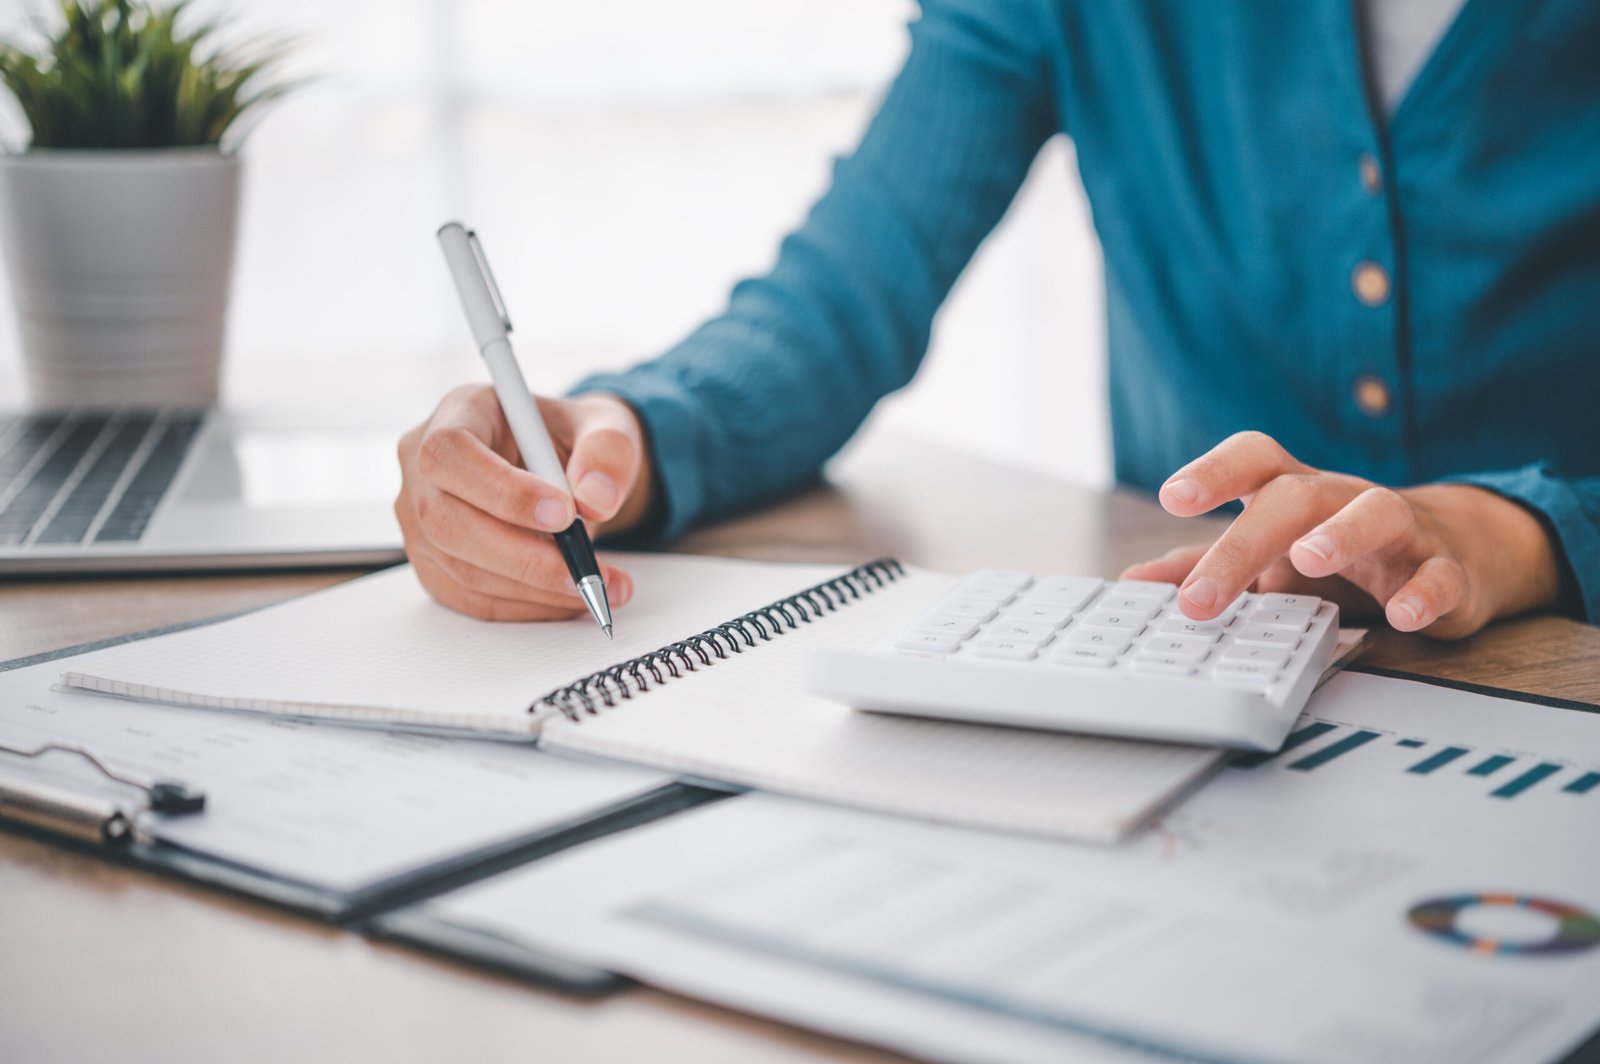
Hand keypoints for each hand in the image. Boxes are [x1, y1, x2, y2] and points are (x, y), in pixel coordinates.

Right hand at [395, 385, 653, 620]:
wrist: (566, 468)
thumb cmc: (574, 439)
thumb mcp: (605, 425)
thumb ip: (608, 451)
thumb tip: (597, 499)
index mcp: (458, 413)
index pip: (451, 453)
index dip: (502, 490)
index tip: (564, 513)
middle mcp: (423, 469)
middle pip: (447, 522)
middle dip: (523, 557)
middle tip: (587, 571)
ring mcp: (421, 523)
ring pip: (463, 570)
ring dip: (536, 590)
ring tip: (598, 587)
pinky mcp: (437, 567)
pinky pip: (475, 600)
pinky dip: (529, 607)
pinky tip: (570, 599)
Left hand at [1121, 432, 1562, 638]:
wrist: (1454, 553)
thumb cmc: (1342, 548)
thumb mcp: (1270, 553)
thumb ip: (1203, 564)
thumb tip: (1134, 581)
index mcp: (1295, 491)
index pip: (1254, 460)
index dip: (1214, 471)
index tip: (1173, 497)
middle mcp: (1343, 498)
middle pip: (1295, 496)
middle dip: (1243, 542)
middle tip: (1200, 597)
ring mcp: (1401, 530)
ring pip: (1376, 512)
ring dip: (1341, 532)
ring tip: (1308, 559)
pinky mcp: (1447, 569)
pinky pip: (1439, 574)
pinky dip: (1424, 593)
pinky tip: (1402, 615)